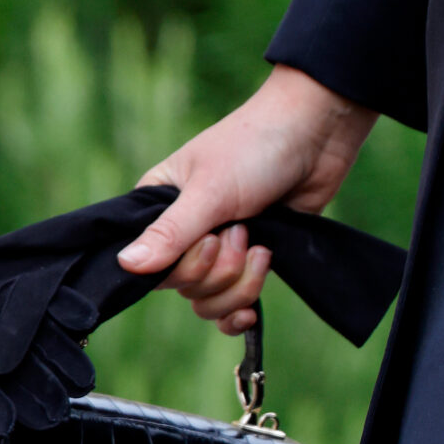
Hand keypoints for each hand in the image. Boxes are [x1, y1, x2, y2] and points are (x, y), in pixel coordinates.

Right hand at [116, 65, 377, 335]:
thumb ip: (171, 232)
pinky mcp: (255, 255)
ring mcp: (223, 245)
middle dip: (220, 269)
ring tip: (262, 247)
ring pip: (209, 300)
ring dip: (239, 284)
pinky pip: (233, 303)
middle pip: (184, 288)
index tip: (211, 239)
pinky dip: (240, 310)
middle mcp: (187, 230)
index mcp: (161, 207)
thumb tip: (124, 265)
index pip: (150, 267)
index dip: (183, 266)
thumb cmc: (256, 145)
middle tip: (243, 228)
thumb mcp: (210, 189)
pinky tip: (250, 313)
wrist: (319, 129)